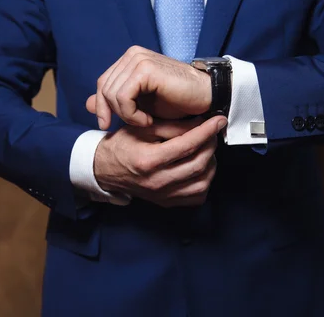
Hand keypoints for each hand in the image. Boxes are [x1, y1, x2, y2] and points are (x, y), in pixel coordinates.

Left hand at [86, 46, 211, 129]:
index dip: (101, 106)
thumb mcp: (141, 105)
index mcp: (130, 59)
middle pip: (104, 88)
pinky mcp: (145, 69)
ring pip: (111, 94)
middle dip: (112, 113)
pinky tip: (147, 120)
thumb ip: (115, 102)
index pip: (102, 83)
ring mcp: (139, 59)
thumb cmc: (177, 102)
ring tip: (144, 122)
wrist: (205, 98)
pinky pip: (123, 97)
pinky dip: (132, 114)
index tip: (106, 125)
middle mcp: (133, 54)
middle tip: (133, 125)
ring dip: (126, 115)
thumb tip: (87, 104)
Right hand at [94, 115, 226, 207]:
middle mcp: (157, 181)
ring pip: (202, 182)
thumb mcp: (143, 129)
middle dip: (211, 144)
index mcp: (148, 160)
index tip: (219, 120)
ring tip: (206, 148)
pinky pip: (197, 196)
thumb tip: (201, 122)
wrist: (105, 170)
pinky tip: (200, 167)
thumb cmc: (122, 145)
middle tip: (213, 132)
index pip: (187, 145)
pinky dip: (205, 181)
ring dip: (211, 163)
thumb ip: (172, 126)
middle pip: (198, 164)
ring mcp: (163, 196)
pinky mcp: (167, 203)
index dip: (207, 130)